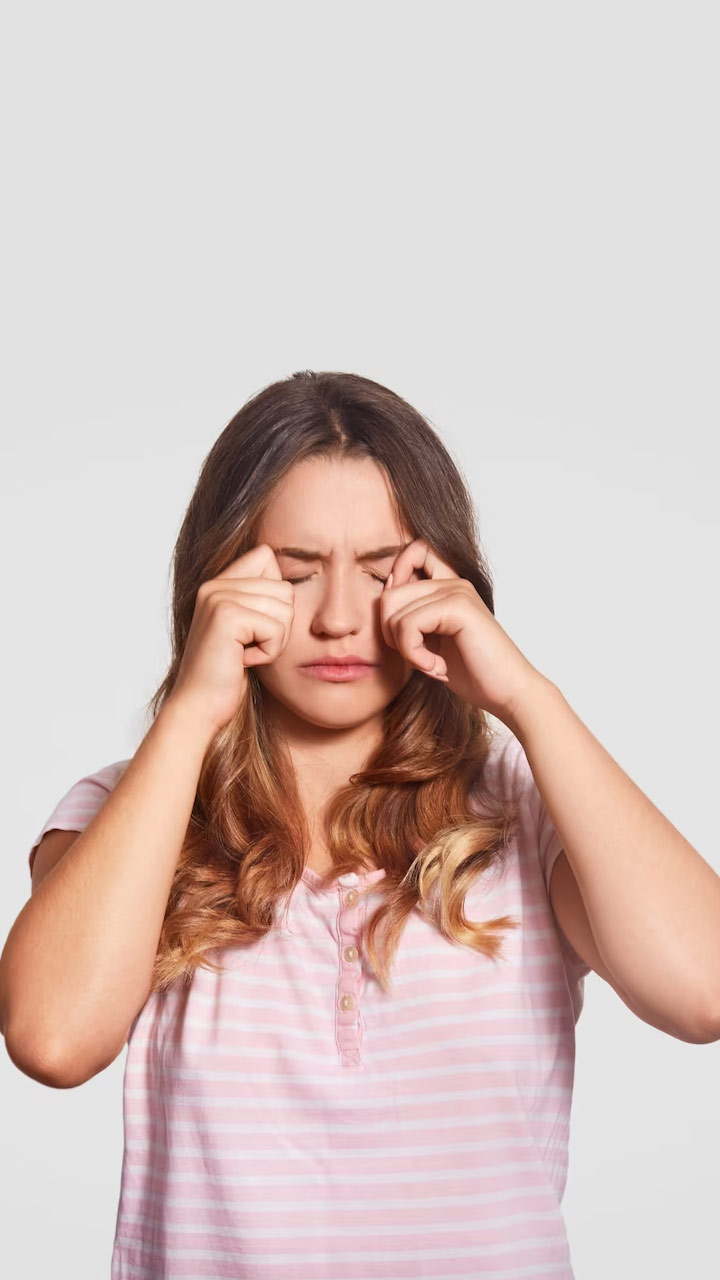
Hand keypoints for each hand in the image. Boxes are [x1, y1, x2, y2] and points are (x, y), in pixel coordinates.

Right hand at [168, 543, 294, 736]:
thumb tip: (297, 578)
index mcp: (218, 583)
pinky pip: (277, 629)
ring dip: (274, 641)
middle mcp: (215, 585)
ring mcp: (218, 598)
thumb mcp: (246, 631)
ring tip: (245, 653)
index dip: (277, 593)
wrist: (199, 706)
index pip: (267, 556)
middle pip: (285, 588)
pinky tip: (243, 661)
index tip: (256, 625)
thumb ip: (260, 599)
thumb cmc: (226, 674)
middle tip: (249, 646)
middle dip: (279, 625)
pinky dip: (268, 652)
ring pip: (285, 608)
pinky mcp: (226, 616)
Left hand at [380, 538, 543, 723]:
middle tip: (416, 657)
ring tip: (430, 664)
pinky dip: (414, 654)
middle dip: (391, 633)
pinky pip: (408, 625)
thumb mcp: (431, 644)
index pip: (411, 554)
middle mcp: (453, 582)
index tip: (402, 627)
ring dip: (405, 649)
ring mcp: (457, 592)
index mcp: (448, 586)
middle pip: (389, 593)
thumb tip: (379, 605)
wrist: (509, 693)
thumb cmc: (474, 673)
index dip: (393, 584)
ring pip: (394, 612)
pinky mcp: (458, 607)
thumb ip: (410, 621)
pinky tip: (437, 667)